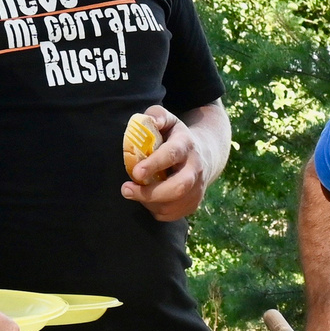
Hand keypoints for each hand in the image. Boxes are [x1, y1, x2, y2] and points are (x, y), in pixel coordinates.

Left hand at [121, 105, 207, 220]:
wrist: (204, 154)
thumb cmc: (174, 136)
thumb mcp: (168, 120)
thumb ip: (156, 116)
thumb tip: (148, 122)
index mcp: (186, 145)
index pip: (173, 155)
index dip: (155, 164)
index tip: (136, 172)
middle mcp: (196, 168)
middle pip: (178, 187)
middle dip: (150, 193)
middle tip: (126, 189)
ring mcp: (197, 188)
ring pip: (172, 204)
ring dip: (148, 202)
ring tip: (133, 192)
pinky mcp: (193, 203)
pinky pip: (171, 214)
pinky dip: (155, 210)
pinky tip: (148, 199)